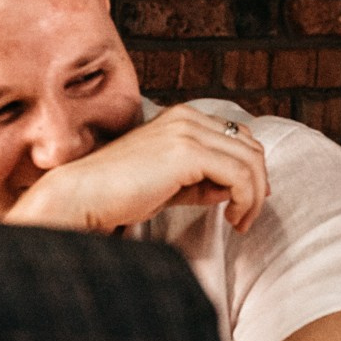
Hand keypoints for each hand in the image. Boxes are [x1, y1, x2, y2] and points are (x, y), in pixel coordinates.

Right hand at [5, 103, 270, 233]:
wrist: (82, 196)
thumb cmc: (118, 195)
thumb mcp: (169, 184)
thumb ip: (201, 182)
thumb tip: (234, 190)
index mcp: (183, 119)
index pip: (238, 137)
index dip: (251, 170)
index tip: (247, 202)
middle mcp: (188, 118)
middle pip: (251, 147)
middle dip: (258, 185)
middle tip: (246, 218)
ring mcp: (188, 131)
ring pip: (251, 161)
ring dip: (254, 196)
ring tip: (241, 222)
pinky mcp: (188, 152)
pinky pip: (240, 174)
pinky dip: (246, 199)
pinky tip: (232, 218)